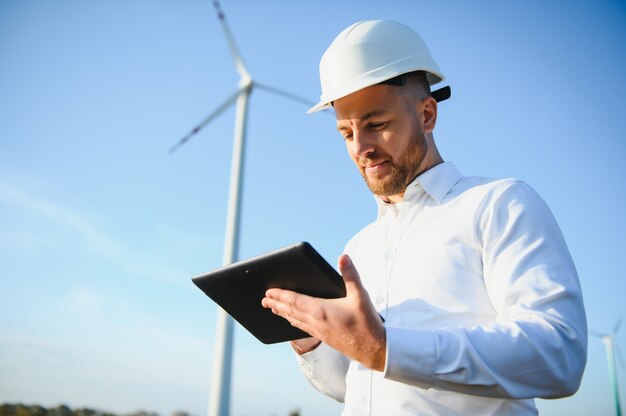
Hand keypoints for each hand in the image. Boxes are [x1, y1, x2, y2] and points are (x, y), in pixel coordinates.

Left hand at [261, 254, 385, 370]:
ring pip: (295, 321)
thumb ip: (350, 275)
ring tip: (272, 309)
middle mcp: (316, 322)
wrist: (374, 349)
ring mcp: (319, 332)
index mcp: (322, 310)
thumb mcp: (360, 295)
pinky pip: (303, 328)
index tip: (269, 292)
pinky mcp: (323, 338)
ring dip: (282, 313)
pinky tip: (292, 321)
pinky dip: (293, 322)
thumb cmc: (367, 323)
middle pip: (290, 311)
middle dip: (276, 304)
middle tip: (264, 300)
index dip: (280, 295)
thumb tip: (343, 257)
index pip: (295, 301)